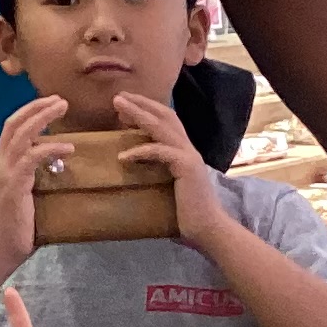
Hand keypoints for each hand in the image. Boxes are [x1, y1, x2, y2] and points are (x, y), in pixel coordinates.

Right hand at [0, 95, 71, 266]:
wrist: (2, 247)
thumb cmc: (18, 224)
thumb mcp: (26, 192)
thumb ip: (35, 174)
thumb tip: (58, 163)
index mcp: (3, 164)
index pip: (11, 127)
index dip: (29, 111)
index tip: (50, 102)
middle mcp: (1, 163)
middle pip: (14, 124)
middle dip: (36, 107)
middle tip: (60, 99)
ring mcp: (6, 173)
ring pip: (22, 134)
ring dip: (43, 117)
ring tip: (62, 108)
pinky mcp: (15, 185)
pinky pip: (32, 158)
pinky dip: (51, 148)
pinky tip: (68, 148)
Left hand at [112, 90, 230, 246]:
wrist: (208, 230)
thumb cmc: (187, 215)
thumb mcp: (167, 188)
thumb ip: (156, 175)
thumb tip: (131, 173)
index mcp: (184, 152)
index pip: (167, 122)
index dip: (147, 110)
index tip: (125, 106)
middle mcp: (188, 149)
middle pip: (165, 115)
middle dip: (141, 103)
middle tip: (118, 97)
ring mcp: (189, 156)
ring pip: (162, 126)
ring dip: (138, 113)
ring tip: (117, 105)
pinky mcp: (186, 167)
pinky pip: (160, 151)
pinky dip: (140, 150)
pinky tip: (122, 156)